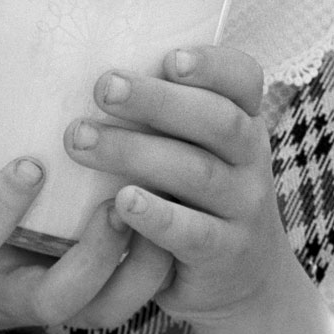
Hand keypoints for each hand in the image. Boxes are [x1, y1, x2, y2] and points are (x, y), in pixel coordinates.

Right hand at [0, 49, 139, 333]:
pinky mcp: (80, 302)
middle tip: (117, 205)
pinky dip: (152, 271)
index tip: (32, 163)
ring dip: (136, 270)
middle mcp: (3, 291)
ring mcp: (46, 302)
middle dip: (90, 257)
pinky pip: (121, 301)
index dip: (0, 208)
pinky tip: (175, 216)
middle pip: (51, 299)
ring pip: (98, 310)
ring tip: (162, 209)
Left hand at [65, 46, 332, 333]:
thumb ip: (167, 110)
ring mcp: (244, 205)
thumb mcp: (199, 144)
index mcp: (245, 117)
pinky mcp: (226, 253)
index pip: (243, 77)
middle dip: (157, 100)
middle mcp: (252, 155)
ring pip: (197, 172)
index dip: (211, 64)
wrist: (243, 276)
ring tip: (81, 140)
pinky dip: (157, 216)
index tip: (169, 57)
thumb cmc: (199, 190)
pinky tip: (120, 202)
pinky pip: (193, 232)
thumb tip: (84, 63)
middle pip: (215, 119)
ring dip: (137, 152)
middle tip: (103, 86)